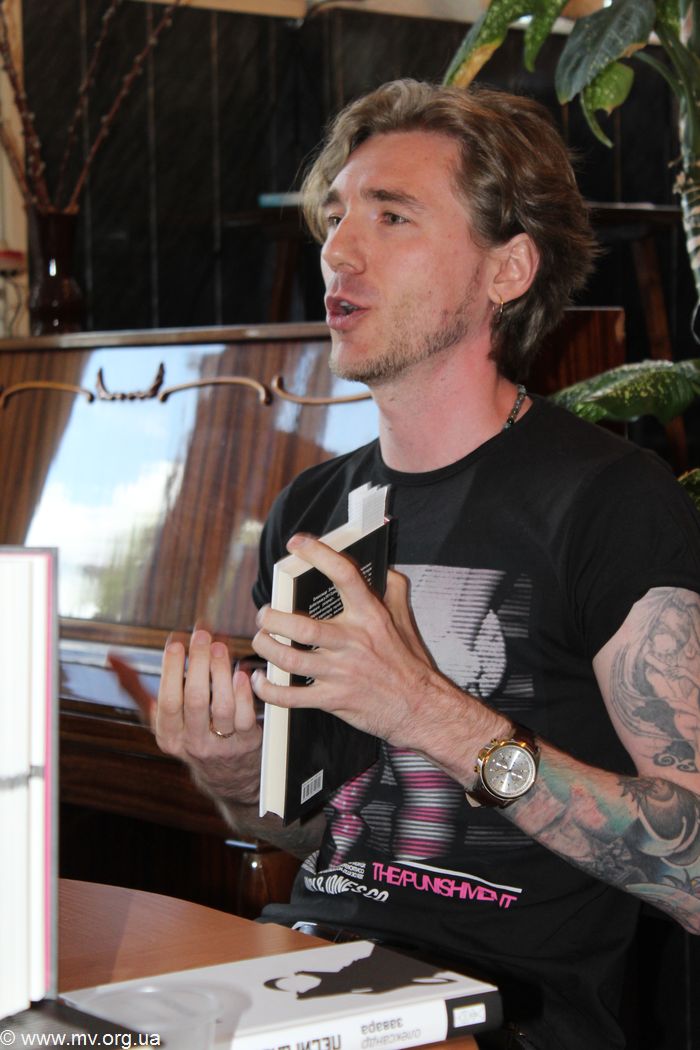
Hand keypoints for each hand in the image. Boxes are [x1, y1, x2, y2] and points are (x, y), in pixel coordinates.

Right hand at [110, 631, 261, 804]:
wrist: (226, 775)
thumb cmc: (189, 734)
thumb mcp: (161, 718)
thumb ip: (136, 688)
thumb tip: (112, 658)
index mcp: (168, 735)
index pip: (167, 701)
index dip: (171, 670)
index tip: (175, 642)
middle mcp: (193, 742)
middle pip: (195, 700)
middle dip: (198, 662)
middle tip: (201, 635)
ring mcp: (222, 744)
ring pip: (222, 706)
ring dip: (221, 672)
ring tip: (220, 646)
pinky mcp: (247, 742)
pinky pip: (246, 716)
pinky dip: (244, 692)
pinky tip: (241, 672)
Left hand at [251, 535, 452, 750]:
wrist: (420, 707)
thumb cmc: (409, 663)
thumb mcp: (404, 619)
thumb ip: (392, 589)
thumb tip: (381, 568)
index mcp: (370, 616)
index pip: (344, 575)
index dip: (318, 554)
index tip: (297, 543)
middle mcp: (353, 642)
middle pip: (302, 628)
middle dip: (272, 618)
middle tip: (264, 613)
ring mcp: (341, 672)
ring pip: (290, 660)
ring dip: (266, 648)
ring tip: (261, 639)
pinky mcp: (333, 699)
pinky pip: (291, 697)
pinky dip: (269, 689)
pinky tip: (261, 680)